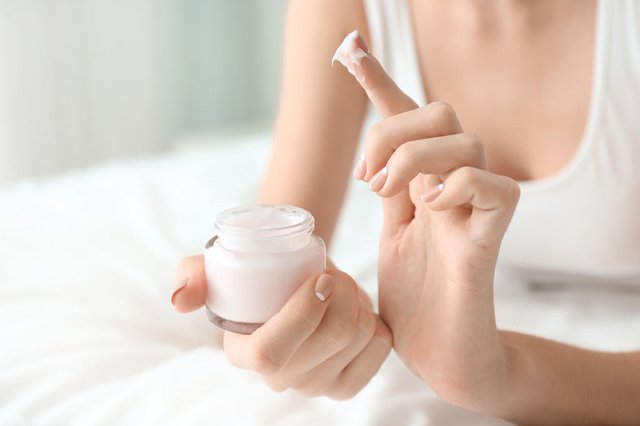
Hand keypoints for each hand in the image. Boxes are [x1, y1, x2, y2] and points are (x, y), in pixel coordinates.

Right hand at [172, 256, 391, 399]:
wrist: (291, 285)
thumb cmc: (257, 277)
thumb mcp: (219, 269)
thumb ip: (193, 276)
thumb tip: (181, 300)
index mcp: (247, 355)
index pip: (274, 352)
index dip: (304, 313)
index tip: (321, 277)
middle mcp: (282, 380)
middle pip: (333, 337)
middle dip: (343, 293)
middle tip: (332, 273)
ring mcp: (318, 386)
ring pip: (361, 337)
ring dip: (358, 300)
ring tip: (340, 288)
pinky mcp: (349, 383)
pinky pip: (381, 347)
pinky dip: (376, 318)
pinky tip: (356, 310)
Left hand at [336, 33, 519, 409]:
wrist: (440, 356)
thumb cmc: (416, 302)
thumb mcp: (391, 237)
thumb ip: (392, 194)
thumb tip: (374, 158)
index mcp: (425, 185)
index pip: (410, 121)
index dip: (382, 84)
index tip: (350, 53)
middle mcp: (453, 190)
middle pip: (442, 114)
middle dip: (394, 129)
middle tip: (367, 177)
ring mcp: (473, 213)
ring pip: (467, 142)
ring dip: (415, 156)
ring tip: (387, 193)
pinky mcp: (488, 243)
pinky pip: (495, 190)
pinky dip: (457, 187)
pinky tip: (427, 206)